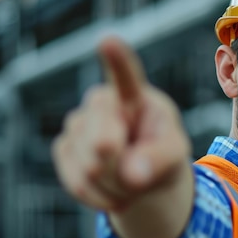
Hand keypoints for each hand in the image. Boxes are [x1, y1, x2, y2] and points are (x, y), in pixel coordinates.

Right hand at [52, 37, 191, 212]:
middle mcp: (100, 102)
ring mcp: (77, 123)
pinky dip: (99, 196)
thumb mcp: (174, 155)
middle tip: (140, 174)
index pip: (124, 75)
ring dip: (115, 186)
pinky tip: (111, 189)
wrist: (141, 173)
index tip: (108, 41)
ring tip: (129, 179)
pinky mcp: (63, 148)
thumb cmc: (162, 153)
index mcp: (134, 96)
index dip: (116, 60)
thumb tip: (131, 174)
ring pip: (90, 169)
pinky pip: (77, 183)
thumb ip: (159, 159)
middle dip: (122, 169)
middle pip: (103, 144)